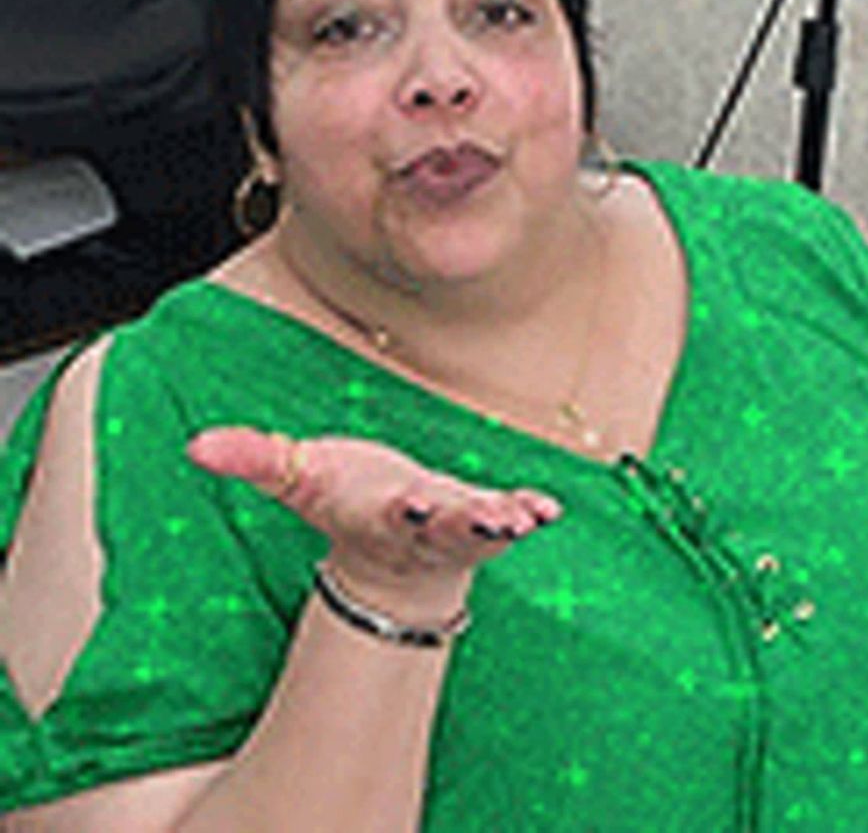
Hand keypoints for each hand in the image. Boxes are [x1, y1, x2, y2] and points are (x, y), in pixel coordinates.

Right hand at [187, 427, 562, 613]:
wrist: (388, 545)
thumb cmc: (346, 501)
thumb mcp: (298, 475)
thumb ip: (253, 460)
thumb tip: (194, 446)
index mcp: (383, 513)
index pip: (395, 513)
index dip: (405, 508)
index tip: (411, 502)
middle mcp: (427, 525)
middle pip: (449, 527)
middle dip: (467, 523)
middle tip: (494, 521)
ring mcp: (461, 526)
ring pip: (484, 529)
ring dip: (505, 523)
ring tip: (526, 519)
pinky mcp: (485, 518)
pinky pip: (512, 515)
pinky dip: (529, 512)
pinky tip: (550, 508)